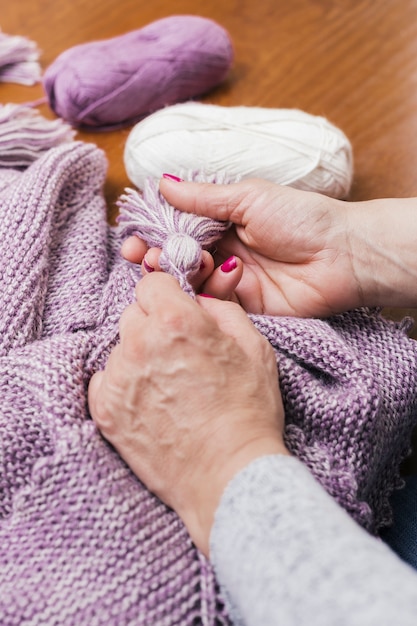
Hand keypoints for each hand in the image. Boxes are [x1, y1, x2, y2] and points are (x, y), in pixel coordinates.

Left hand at [88, 273, 287, 555]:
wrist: (229, 475)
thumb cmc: (248, 411)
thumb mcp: (255, 347)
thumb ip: (222, 310)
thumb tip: (198, 301)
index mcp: (176, 320)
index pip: (152, 283)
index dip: (169, 295)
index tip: (177, 311)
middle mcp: (139, 343)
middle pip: (133, 313)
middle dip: (153, 325)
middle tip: (178, 353)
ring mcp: (117, 378)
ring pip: (120, 348)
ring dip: (139, 357)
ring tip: (168, 386)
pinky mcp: (105, 411)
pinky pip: (105, 380)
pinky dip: (123, 385)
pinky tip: (151, 403)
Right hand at [156, 177, 365, 316]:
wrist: (343, 256)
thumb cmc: (302, 218)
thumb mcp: (249, 198)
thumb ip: (203, 197)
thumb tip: (162, 183)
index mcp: (222, 221)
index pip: (175, 228)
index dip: (151, 234)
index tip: (132, 240)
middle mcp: (221, 251)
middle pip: (176, 258)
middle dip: (157, 258)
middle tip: (148, 258)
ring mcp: (230, 280)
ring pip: (189, 282)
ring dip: (181, 273)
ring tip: (189, 263)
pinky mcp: (241, 307)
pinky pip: (211, 303)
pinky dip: (207, 291)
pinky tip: (219, 276)